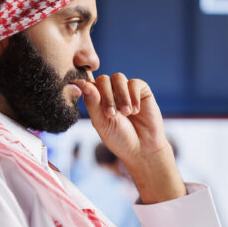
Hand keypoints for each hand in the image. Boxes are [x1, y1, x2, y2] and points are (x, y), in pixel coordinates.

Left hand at [77, 74, 185, 203]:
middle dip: (106, 96)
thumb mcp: (102, 123)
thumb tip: (84, 85)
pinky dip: (134, 97)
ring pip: (118, 78)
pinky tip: (136, 111)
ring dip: (121, 96)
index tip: (88, 94)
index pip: (87, 84)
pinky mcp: (141, 90)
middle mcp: (110, 92)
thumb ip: (93, 104)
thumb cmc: (119, 138)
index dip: (86, 84)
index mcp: (96, 100)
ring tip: (127, 113)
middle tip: (112, 114)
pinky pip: (134, 83)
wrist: (143, 148)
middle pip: (103, 79)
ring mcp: (125, 90)